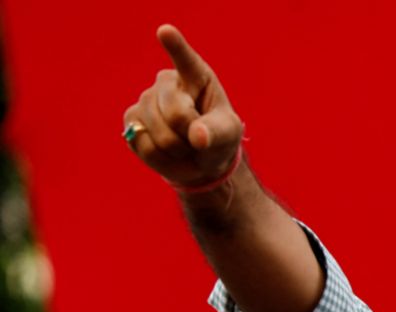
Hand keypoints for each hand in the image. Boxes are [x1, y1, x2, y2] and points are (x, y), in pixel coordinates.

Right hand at [123, 24, 242, 187]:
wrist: (200, 160)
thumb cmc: (218, 138)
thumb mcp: (227, 134)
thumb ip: (215, 133)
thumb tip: (197, 136)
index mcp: (196, 76)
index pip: (185, 59)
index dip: (175, 46)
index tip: (165, 31)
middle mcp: (166, 82)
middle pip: (175, 113)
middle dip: (190, 135)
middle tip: (199, 139)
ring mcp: (145, 100)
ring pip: (158, 133)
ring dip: (177, 150)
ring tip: (185, 145)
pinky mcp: (131, 120)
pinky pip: (143, 145)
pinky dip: (161, 158)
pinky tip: (168, 152)